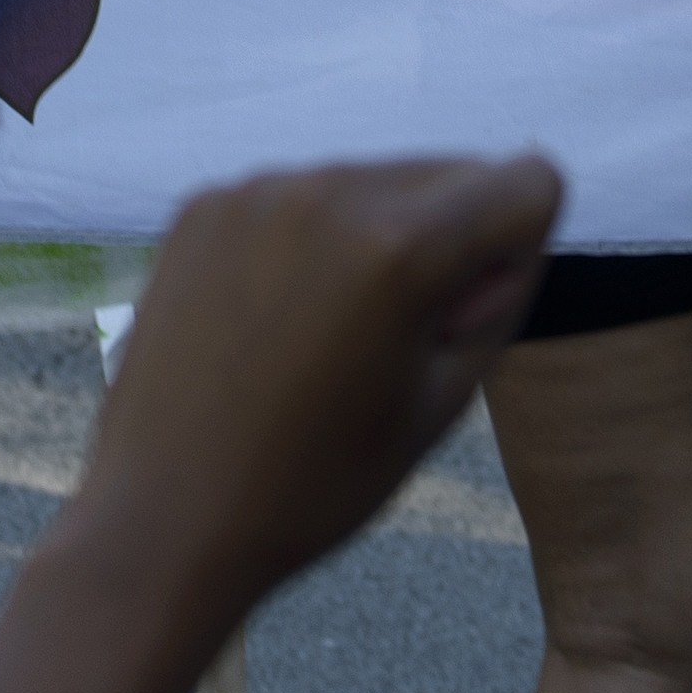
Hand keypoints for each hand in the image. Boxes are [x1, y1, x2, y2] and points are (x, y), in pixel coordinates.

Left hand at [70, 155, 561, 634]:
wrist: (161, 520)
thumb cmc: (315, 484)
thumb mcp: (444, 402)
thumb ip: (500, 297)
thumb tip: (513, 225)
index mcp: (399, 249)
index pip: (530, 180)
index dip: (520, 251)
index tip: (466, 317)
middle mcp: (328, 193)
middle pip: (452, 173)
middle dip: (451, 240)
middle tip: (391, 342)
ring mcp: (257, 192)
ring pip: (374, 182)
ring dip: (378, 237)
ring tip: (325, 338)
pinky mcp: (206, 204)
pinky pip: (302, 196)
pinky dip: (309, 241)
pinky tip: (272, 321)